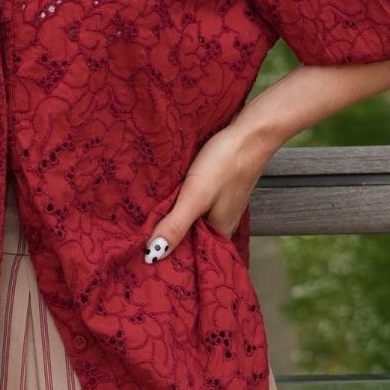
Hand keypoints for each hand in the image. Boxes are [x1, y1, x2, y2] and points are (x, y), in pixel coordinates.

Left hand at [144, 123, 269, 262]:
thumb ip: (176, 225)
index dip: (167, 254)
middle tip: (139, 237)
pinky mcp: (221, 189)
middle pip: (192, 236)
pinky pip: (198, 203)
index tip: (142, 254)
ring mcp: (224, 205)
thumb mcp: (196, 197)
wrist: (251, 133)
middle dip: (169, 236)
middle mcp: (223, 223)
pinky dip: (184, 203)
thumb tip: (153, 256)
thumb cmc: (224, 164)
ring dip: (175, 218)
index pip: (190, 253)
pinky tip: (171, 197)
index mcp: (220, 232)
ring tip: (148, 219)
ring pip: (195, 219)